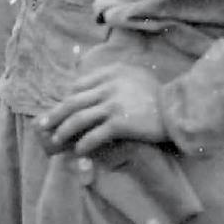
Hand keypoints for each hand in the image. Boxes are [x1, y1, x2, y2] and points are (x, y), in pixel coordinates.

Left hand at [41, 65, 166, 155]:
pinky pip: (94, 135)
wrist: (181, 110)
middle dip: (54, 115)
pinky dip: (83, 144)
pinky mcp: (120, 123)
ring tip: (56, 140)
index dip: (67, 98)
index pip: (79, 85)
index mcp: (112, 73)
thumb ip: (115, 79)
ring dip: (64, 131)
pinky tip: (78, 150)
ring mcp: (113, 105)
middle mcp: (109, 87)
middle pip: (73, 102)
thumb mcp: (136, 77)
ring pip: (78, 118)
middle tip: (42, 125)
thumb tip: (88, 89)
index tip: (60, 109)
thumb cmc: (161, 97)